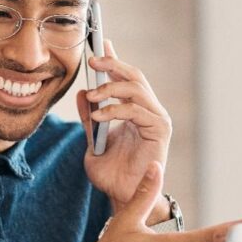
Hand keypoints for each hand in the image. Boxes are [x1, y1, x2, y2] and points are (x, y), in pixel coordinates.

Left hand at [76, 40, 171, 210]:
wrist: (122, 198)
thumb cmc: (111, 174)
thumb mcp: (92, 142)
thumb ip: (89, 119)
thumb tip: (81, 93)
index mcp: (134, 111)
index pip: (125, 78)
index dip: (114, 59)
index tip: (100, 43)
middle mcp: (148, 111)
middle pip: (134, 76)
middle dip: (113, 64)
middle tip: (92, 60)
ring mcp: (156, 119)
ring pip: (137, 88)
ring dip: (111, 87)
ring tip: (92, 96)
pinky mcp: (160, 130)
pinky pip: (137, 110)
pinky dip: (116, 109)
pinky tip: (99, 115)